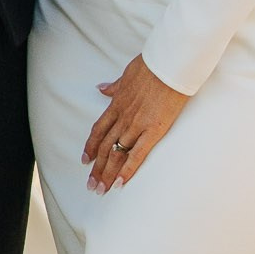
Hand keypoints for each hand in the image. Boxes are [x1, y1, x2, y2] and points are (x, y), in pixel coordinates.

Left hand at [83, 55, 188, 190]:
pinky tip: (119, 184)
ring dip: (107, 174)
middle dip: (96, 168)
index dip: (91, 146)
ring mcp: (136, 125)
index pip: (99, 130)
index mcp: (117, 104)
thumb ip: (115, 85)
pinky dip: (127, 170)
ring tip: (100, 190)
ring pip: (116, 154)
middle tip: (90, 185)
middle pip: (105, 147)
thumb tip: (101, 88)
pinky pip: (137, 154)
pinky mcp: (153, 130)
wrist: (169, 63)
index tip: (85, 160)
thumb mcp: (127, 73)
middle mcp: (123, 117)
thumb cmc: (153, 65)